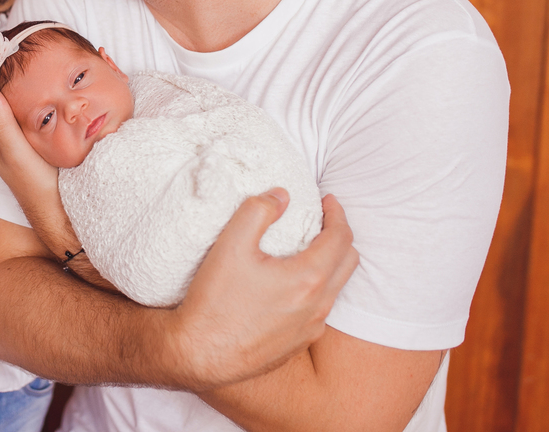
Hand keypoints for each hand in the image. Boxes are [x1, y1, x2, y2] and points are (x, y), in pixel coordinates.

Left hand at [0, 38, 60, 223]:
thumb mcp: (16, 152)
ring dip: (5, 70)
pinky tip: (40, 78)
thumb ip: (0, 123)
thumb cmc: (36, 184)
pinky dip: (20, 84)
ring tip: (25, 52)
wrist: (56, 209)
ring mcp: (5, 132)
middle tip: (13, 40)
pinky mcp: (21, 135)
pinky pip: (13, 101)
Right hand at [165, 190, 359, 390]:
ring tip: (308, 250)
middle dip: (340, 236)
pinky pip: (319, 311)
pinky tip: (291, 285)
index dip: (337, 213)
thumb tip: (281, 195)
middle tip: (322, 221)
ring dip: (330, 264)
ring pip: (336, 289)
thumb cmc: (214, 300)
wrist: (200, 353)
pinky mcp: (298, 344)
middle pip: (349, 262)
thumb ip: (258, 211)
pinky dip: (316, 289)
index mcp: (307, 278)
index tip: (327, 200)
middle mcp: (318, 306)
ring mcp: (310, 328)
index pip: (341, 238)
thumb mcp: (230, 245)